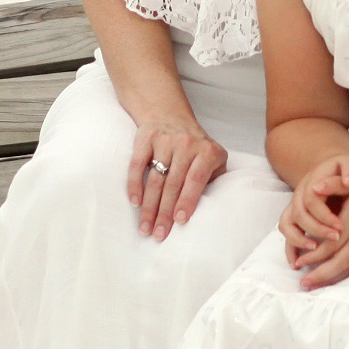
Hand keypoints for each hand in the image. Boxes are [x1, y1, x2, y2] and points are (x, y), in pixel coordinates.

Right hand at [128, 118, 228, 239]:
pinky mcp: (145, 138)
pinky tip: (135, 203)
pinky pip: (137, 164)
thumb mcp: (213, 157)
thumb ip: (214, 179)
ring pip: (155, 178)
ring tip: (145, 227)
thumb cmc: (195, 145)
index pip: (196, 179)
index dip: (188, 200)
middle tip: (159, 234)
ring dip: (149, 206)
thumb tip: (212, 209)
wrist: (170, 114)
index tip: (180, 221)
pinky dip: (134, 184)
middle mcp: (186, 144)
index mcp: (206, 151)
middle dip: (165, 212)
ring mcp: (164, 140)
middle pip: (173, 184)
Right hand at [279, 154, 348, 264]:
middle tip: (335, 238)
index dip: (324, 215)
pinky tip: (297, 263)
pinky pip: (286, 234)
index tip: (340, 226)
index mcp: (312, 181)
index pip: (312, 199)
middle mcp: (298, 194)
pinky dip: (289, 249)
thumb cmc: (343, 170)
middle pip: (299, 214)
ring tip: (314, 250)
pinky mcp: (294, 218)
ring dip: (298, 240)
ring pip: (286, 225)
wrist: (331, 169)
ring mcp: (294, 206)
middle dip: (316, 229)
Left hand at [292, 171, 348, 290]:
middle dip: (321, 273)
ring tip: (314, 287)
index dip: (314, 255)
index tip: (299, 261)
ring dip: (332, 279)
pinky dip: (347, 275)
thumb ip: (332, 184)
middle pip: (340, 260)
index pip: (331, 242)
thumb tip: (314, 187)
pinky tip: (334, 280)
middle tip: (303, 283)